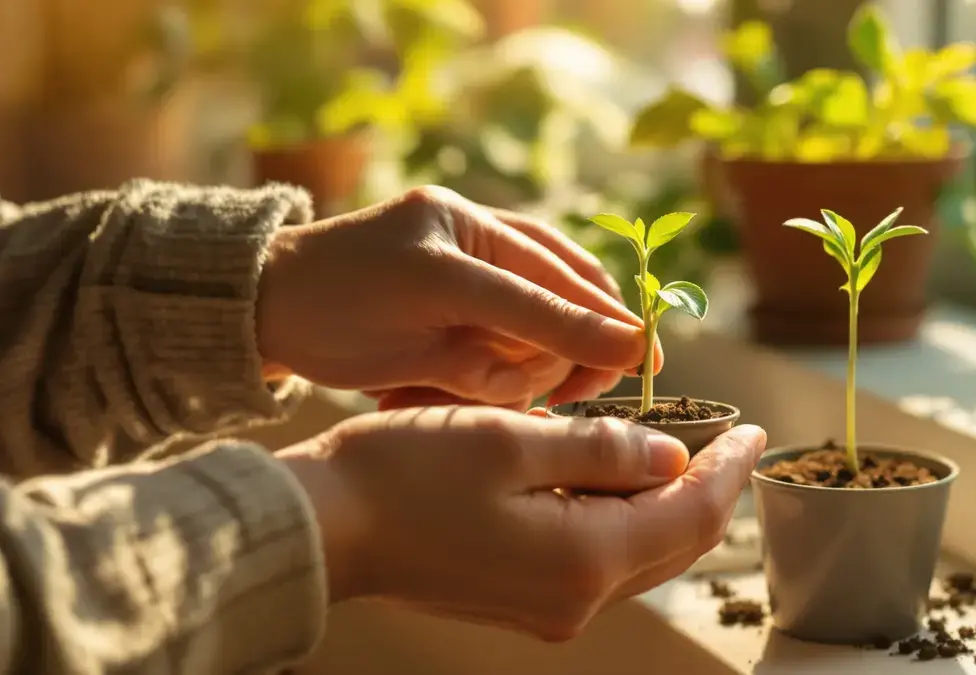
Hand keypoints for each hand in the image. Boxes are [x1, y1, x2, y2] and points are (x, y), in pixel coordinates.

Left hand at [256, 186, 662, 407]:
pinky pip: (495, 369)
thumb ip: (531, 321)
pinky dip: (485, 387)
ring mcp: (467, 290)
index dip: (603, 322)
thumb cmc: (338, 300)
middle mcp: (480, 253)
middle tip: (549, 393)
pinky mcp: (452, 331)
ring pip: (529, 347)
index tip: (641, 365)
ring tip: (456, 387)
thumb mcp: (438, 303)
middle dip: (551, 357)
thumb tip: (621, 344)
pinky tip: (448, 389)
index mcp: (473, 229)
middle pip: (560, 310)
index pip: (560, 278)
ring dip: (506, 377)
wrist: (264, 316)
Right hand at [277, 406, 765, 640]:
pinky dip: (624, 518)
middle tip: (733, 440)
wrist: (326, 526)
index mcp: (584, 556)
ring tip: (686, 450)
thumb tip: (670, 455)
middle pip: (673, 542)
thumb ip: (604, 449)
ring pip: (639, 552)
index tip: (757, 432)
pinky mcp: (523, 599)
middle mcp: (575, 597)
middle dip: (709, 489)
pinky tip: (620, 479)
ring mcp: (548, 607)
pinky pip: (600, 559)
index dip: (730, 471)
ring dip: (667, 503)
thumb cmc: (407, 472)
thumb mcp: (514, 437)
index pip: (690, 513)